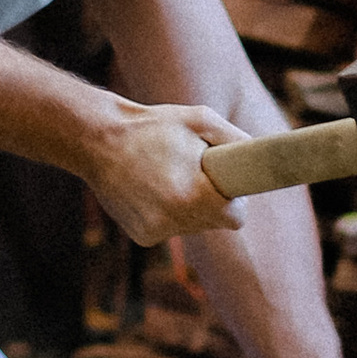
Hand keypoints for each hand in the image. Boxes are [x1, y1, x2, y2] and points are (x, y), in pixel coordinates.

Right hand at [86, 99, 248, 246]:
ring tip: (167, 178)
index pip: (235, 217)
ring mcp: (156, 231)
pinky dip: (166, 214)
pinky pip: (169, 229)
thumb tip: (259, 155)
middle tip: (194, 175)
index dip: (233, 201)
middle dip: (211, 203)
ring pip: (191, 227)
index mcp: (193, 196)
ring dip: (188, 208)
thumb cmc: (152, 126)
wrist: (97, 140)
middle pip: (214, 223)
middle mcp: (174, 220)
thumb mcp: (199, 120)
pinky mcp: (142, 237)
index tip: (225, 187)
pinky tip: (150, 190)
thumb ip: (235, 138)